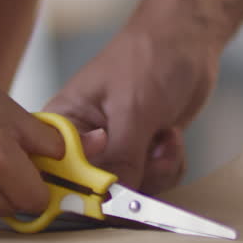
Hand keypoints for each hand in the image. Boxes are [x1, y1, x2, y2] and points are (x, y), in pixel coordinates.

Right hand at [44, 18, 221, 193]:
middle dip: (130, 179)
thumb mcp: (133, 109)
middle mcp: (82, 143)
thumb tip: (110, 201)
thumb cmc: (149, 56)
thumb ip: (120, 158)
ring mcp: (112, 150)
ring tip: (164, 137)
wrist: (188, 40)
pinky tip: (170, 138)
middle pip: (93, 192)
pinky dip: (168, 167)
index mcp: (62, 124)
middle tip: (150, 151)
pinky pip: (150, 184)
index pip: (53, 174)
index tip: (110, 192)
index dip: (79, 191)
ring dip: (155, 171)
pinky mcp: (138, 154)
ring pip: (127, 192)